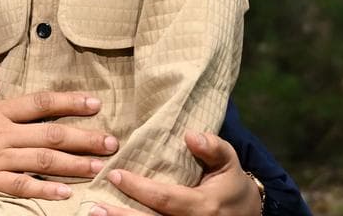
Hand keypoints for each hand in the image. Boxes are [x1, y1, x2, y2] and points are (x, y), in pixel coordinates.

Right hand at [0, 67, 118, 199]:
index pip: (40, 103)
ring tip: (99, 167)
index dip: (70, 102)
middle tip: (112, 141)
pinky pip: (18, 187)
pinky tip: (64, 194)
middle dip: (84, 137)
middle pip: (50, 134)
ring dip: (73, 165)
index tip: (95, 103)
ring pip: (41, 161)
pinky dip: (43, 191)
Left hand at [89, 131, 261, 215]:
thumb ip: (213, 147)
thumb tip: (190, 135)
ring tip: (95, 215)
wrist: (248, 215)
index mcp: (203, 206)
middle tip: (94, 205)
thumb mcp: (229, 162)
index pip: (165, 199)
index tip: (116, 174)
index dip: (139, 189)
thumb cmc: (231, 185)